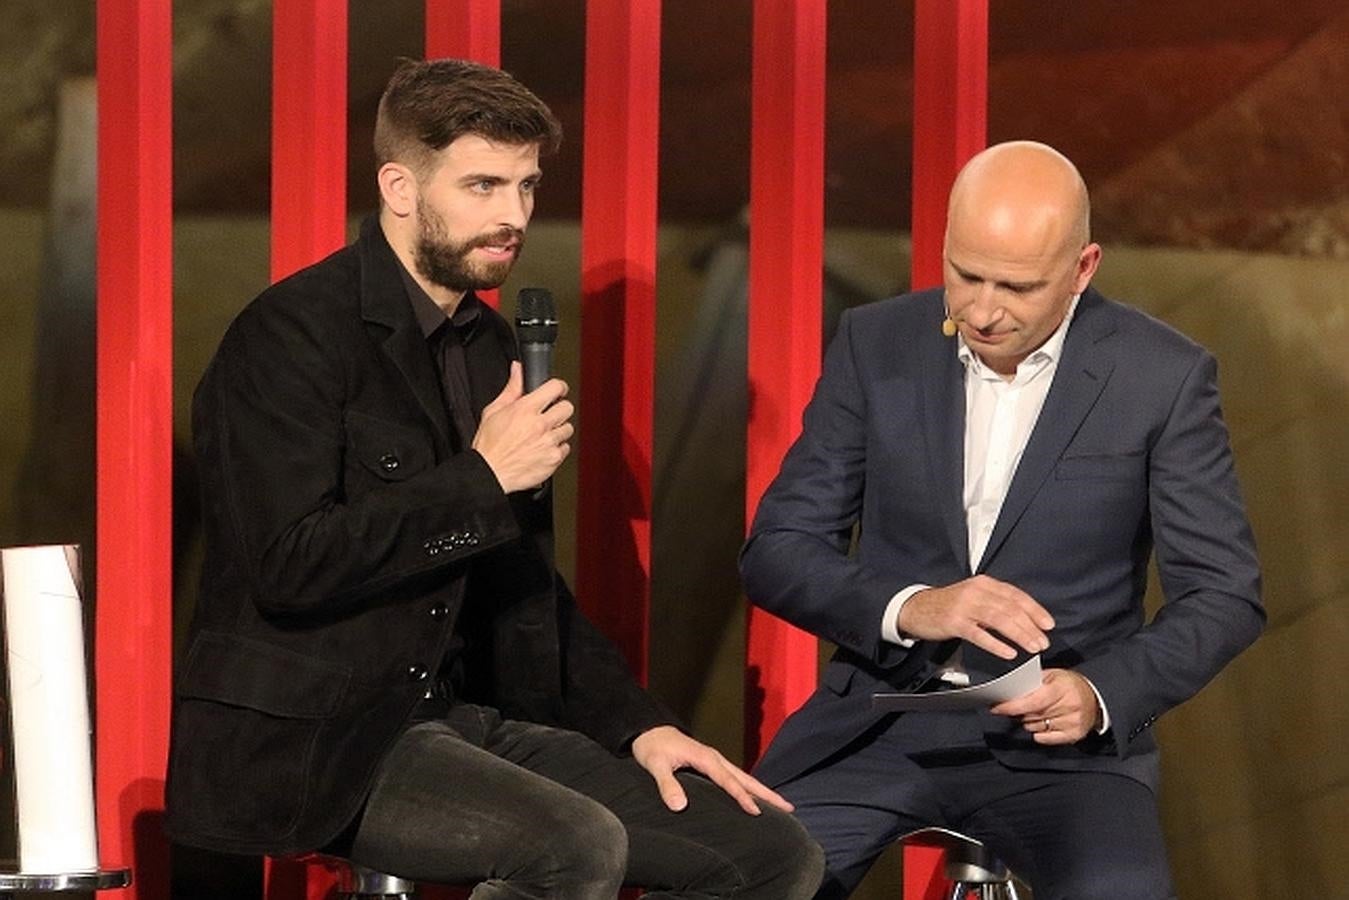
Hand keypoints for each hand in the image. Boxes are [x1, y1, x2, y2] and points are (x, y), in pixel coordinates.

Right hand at [472, 362, 574, 492]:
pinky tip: (544, 448)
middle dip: (560, 409)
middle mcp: (539, 425)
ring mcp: (548, 442)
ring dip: (558, 430)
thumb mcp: (493, 411)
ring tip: (544, 434)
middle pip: (567, 407)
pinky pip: (566, 448)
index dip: (558, 387)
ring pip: (568, 428)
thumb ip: (511, 388)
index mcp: (525, 410)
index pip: (555, 387)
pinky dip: (557, 448)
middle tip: (550, 414)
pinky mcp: (553, 459)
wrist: (489, 473)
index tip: (557, 391)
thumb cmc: (489, 446)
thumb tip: (518, 370)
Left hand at [630, 725, 792, 815]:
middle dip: (767, 792)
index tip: (756, 811)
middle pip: (746, 777)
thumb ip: (667, 784)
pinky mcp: (712, 764)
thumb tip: (680, 806)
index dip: (742, 796)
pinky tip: (755, 798)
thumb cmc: (652, 747)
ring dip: (762, 790)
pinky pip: (735, 777)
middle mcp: (715, 758)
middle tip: (788, 806)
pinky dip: (749, 787)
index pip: (728, 780)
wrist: (649, 731)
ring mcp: (715, 760)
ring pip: (743, 777)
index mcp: (705, 758)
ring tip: (781, 805)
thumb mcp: (655, 765)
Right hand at [897, 575, 1053, 658]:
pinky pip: (979, 634)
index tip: (1048, 624)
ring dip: (1019, 635)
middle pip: (1010, 608)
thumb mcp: (974, 596)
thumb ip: (996, 603)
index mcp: (985, 583)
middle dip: (1030, 627)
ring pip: (999, 620)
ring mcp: (964, 606)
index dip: (1035, 610)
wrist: (916, 607)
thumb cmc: (949, 605)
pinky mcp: (954, 622)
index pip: (1016, 595)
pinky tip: (1009, 653)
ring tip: (1032, 648)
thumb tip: (1024, 619)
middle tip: (1043, 642)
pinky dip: (996, 644)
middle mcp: (976, 591)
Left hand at [989, 668, 1101, 744]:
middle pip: (1032, 716)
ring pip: (1036, 728)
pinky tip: (1043, 723)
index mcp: (1061, 689)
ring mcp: (1072, 722)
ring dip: (1029, 722)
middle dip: (1019, 713)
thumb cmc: (1070, 685)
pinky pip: (1046, 739)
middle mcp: (1069, 706)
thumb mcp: (1053, 675)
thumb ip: (1033, 683)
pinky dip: (1040, 733)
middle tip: (1017, 707)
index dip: (1012, 706)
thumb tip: (1010, 692)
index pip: (1032, 701)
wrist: (1096, 698)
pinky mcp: (1074, 735)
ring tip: (1036, 712)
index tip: (996, 708)